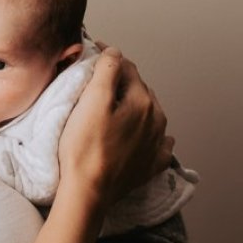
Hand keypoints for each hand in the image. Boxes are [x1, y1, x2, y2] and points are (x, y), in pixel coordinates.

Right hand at [58, 46, 172, 208]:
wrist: (89, 190)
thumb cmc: (84, 146)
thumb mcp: (91, 101)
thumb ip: (106, 71)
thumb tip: (115, 53)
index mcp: (142, 101)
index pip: (127, 68)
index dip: (109, 57)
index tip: (94, 52)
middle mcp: (157, 119)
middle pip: (139, 89)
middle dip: (122, 81)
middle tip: (100, 79)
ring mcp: (157, 144)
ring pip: (149, 112)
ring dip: (135, 104)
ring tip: (116, 104)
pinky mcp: (152, 164)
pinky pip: (158, 141)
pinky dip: (150, 133)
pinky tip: (141, 134)